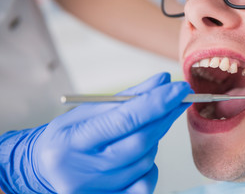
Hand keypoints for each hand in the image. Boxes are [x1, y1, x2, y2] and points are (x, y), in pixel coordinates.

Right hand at [0, 73, 191, 193]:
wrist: (44, 167)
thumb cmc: (69, 135)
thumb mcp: (90, 109)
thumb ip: (129, 96)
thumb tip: (162, 81)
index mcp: (74, 140)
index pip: (124, 120)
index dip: (156, 103)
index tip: (179, 88)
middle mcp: (83, 169)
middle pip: (140, 142)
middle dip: (164, 118)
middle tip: (179, 100)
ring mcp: (96, 190)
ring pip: (145, 161)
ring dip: (154, 139)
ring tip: (145, 128)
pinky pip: (144, 183)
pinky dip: (150, 164)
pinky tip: (140, 154)